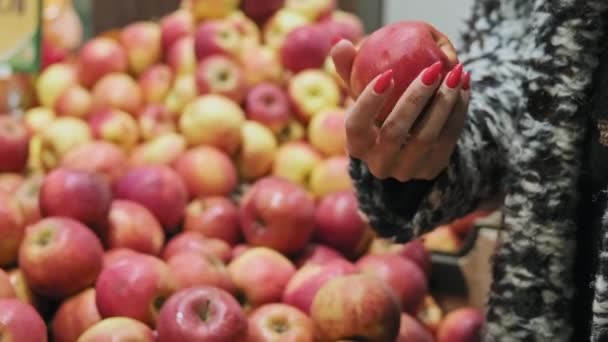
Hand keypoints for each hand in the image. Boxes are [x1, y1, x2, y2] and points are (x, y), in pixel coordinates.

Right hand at [331, 39, 469, 181]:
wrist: (409, 144)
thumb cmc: (380, 110)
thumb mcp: (362, 92)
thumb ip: (349, 68)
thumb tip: (342, 44)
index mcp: (357, 146)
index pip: (356, 125)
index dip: (369, 102)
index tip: (387, 74)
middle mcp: (379, 165)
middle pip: (394, 131)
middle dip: (415, 98)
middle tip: (433, 68)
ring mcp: (406, 170)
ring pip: (426, 136)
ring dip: (444, 102)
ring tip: (456, 73)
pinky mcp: (432, 169)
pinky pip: (448, 138)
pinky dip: (458, 110)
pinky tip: (465, 85)